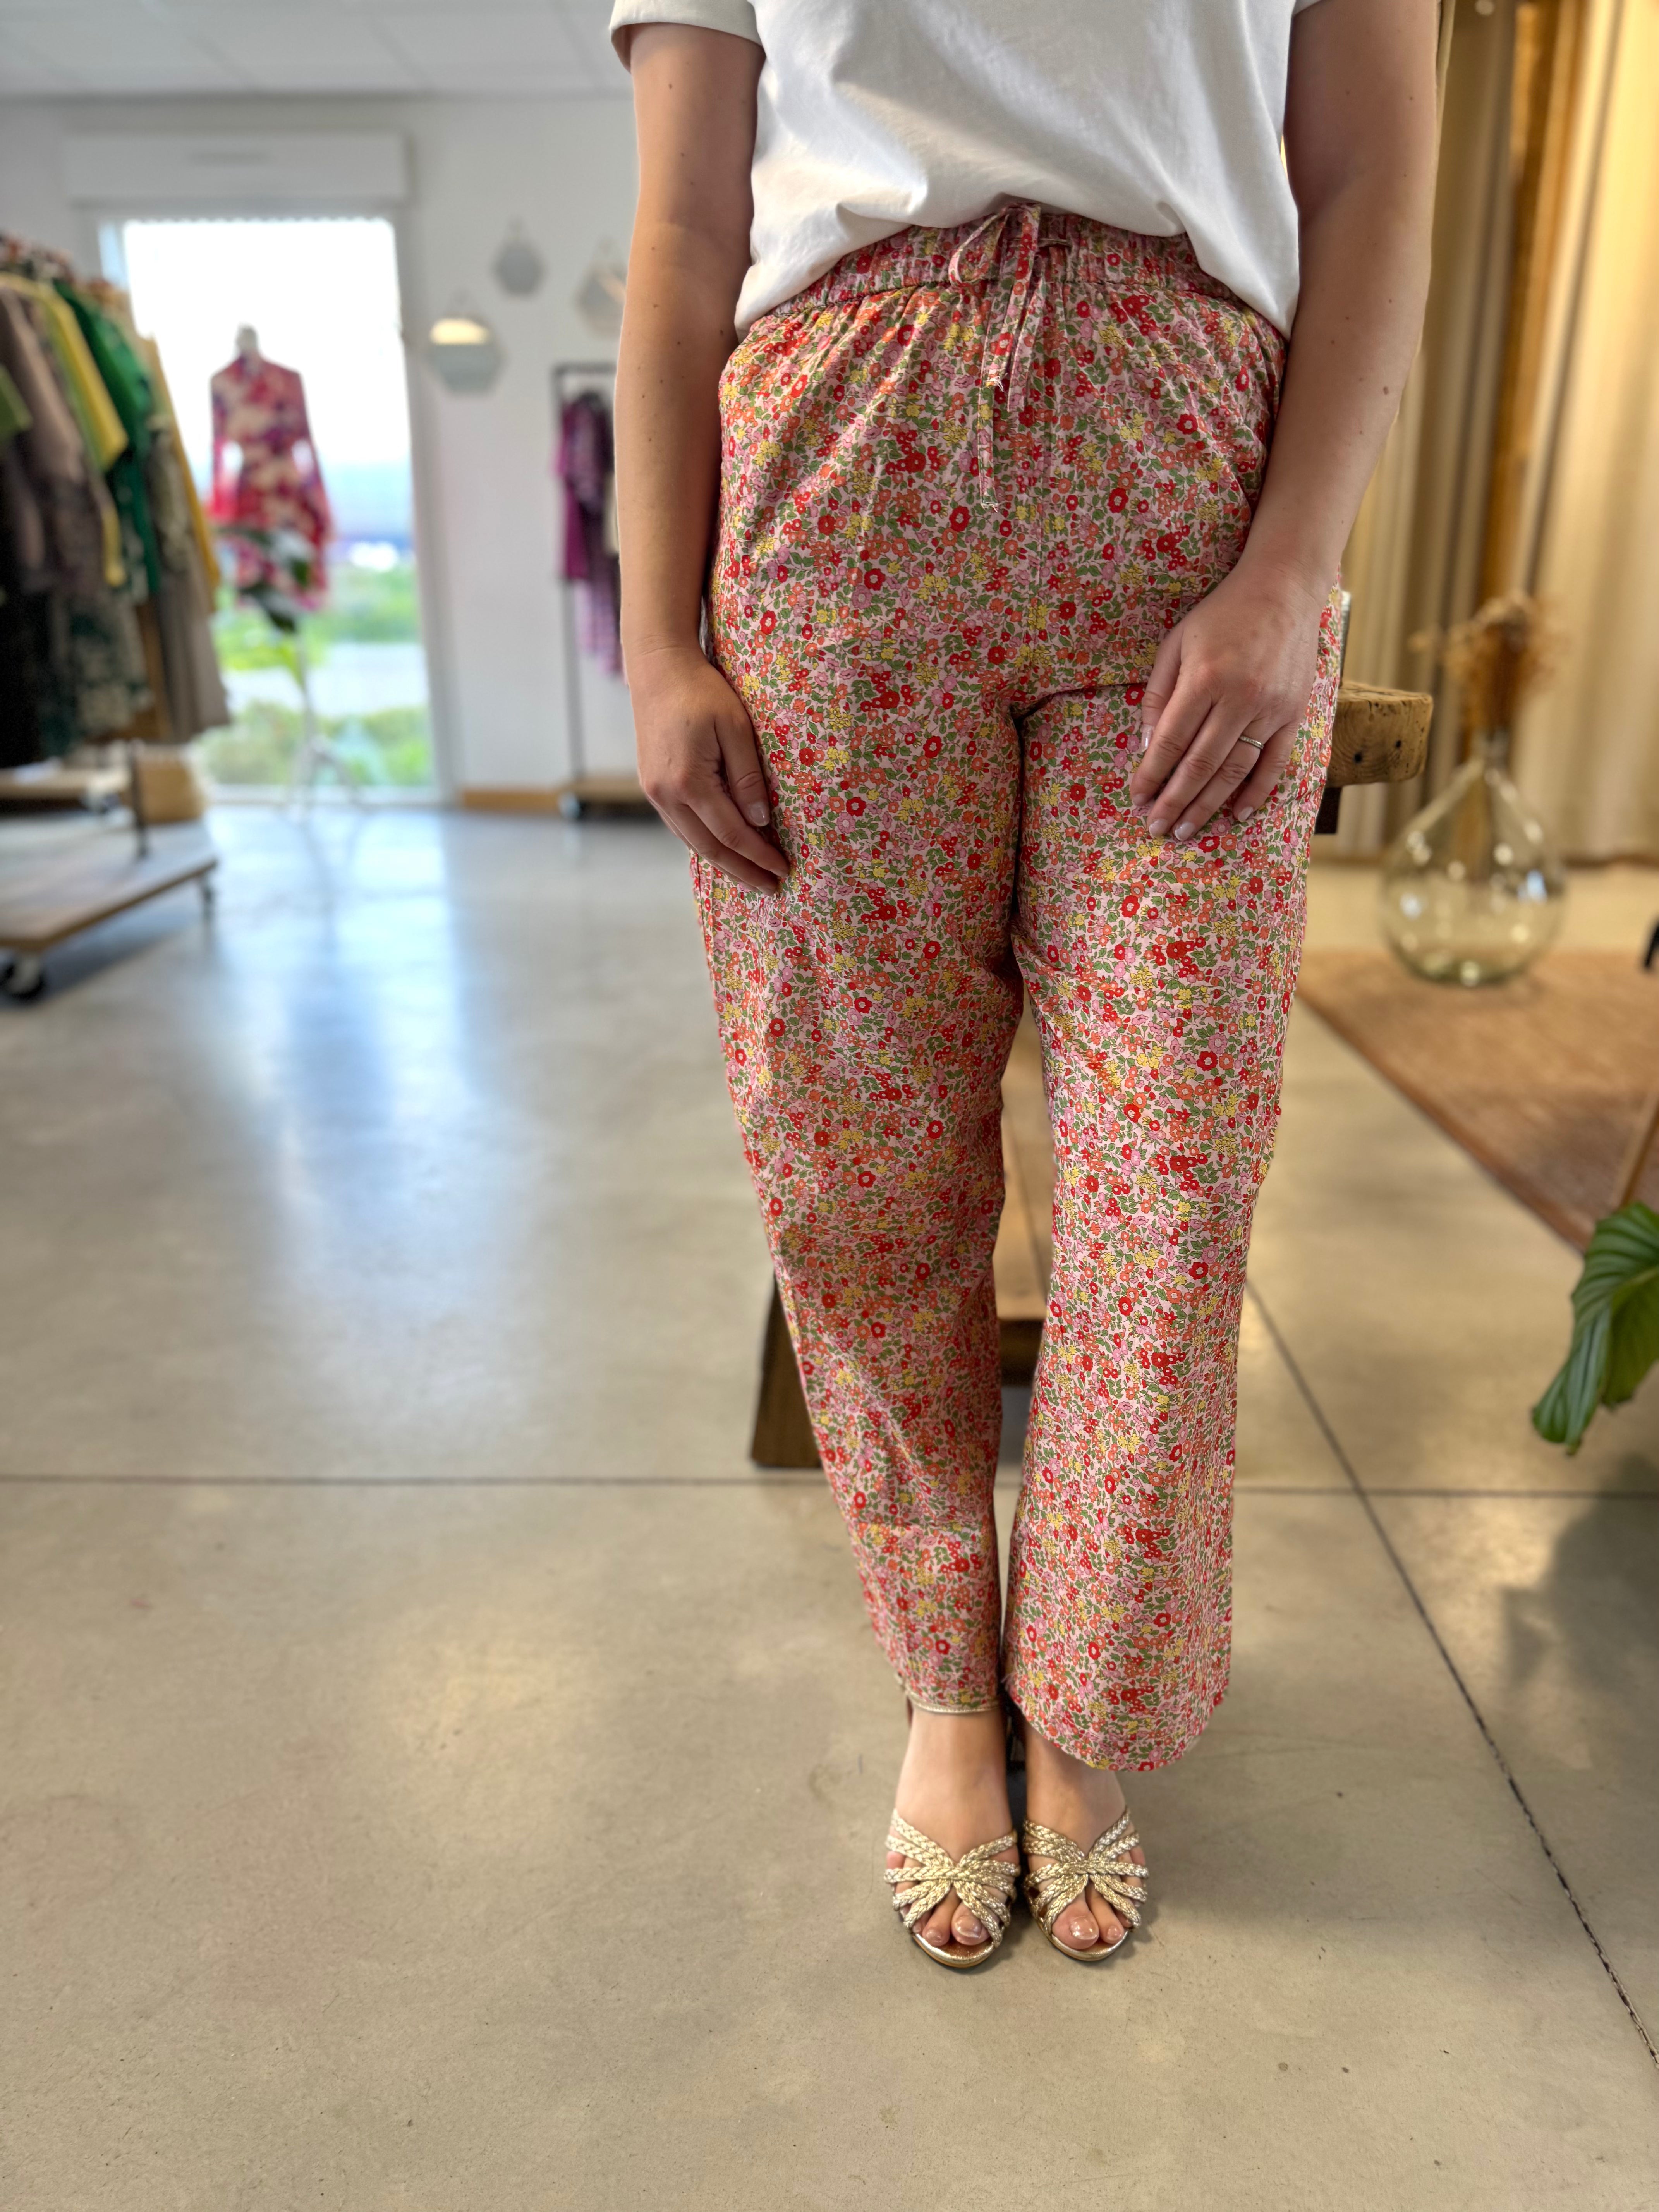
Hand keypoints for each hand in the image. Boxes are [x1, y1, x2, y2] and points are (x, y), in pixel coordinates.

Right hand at [629, 641, 786, 891]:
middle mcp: (666, 795)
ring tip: (752, 876)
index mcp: (689, 782)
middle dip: (743, 871)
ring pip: (693, 842)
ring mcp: (655, 793)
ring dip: (724, 863)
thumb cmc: (702, 691)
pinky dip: (705, 843)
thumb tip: (761, 821)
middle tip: (772, 887)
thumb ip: (748, 777)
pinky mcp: (652, 787)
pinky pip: (681, 827)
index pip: (732, 833)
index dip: (759, 856)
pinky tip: (724, 849)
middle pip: (710, 848)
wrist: (657, 669)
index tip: (784, 870)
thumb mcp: (735, 728)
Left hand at [1127, 561, 1328, 838]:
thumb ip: (1158, 695)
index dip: (1151, 775)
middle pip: (1201, 764)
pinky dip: (1256, 793)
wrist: (1284, 588)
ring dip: (1208, 805)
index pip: (1171, 741)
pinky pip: (1275, 763)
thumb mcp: (1176, 644)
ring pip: (1235, 770)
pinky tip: (1236, 814)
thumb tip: (1145, 747)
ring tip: (1186, 830)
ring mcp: (1271, 708)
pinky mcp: (1294, 713)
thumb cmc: (1222, 614)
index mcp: (1204, 678)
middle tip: (1156, 828)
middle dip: (1174, 801)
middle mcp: (1239, 697)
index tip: (1137, 799)